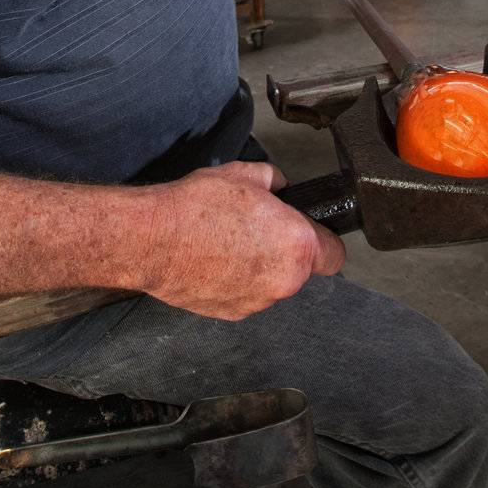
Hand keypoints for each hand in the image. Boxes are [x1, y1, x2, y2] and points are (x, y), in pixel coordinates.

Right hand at [143, 161, 344, 319]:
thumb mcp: (247, 174)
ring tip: (228, 242)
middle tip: (257, 229)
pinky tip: (214, 260)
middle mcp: (283, 281)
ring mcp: (256, 302)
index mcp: (297, 246)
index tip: (311, 234)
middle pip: (300, 270)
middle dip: (285, 251)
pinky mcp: (230, 313)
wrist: (152, 239)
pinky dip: (236, 282)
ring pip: (271, 283)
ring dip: (259, 267)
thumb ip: (276, 181)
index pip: (334, 255)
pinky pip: (246, 295)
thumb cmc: (198, 207)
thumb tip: (280, 187)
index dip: (324, 241)